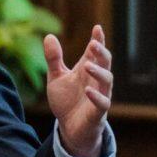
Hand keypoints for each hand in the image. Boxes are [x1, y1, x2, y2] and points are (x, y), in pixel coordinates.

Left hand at [44, 25, 112, 156]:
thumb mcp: (56, 77)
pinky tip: (88, 90)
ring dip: (99, 72)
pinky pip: (102, 104)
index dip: (98, 40)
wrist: (69, 128)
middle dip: (101, 53)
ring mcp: (99, 96)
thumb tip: (49, 36)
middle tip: (94, 43)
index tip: (97, 28)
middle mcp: (96, 81)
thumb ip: (54, 58)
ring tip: (88, 65)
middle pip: (105, 64)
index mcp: (87, 71)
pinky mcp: (98, 113)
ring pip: (107, 81)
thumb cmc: (67, 100)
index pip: (95, 53)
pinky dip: (97, 96)